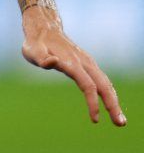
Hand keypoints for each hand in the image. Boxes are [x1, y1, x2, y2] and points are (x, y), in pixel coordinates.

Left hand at [21, 8, 125, 125]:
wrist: (44, 29)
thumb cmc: (35, 44)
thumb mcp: (31, 51)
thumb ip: (41, 58)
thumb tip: (52, 62)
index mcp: (71, 63)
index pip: (87, 85)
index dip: (93, 103)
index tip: (95, 120)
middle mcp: (84, 63)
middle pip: (103, 86)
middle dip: (113, 105)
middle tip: (120, 124)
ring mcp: (88, 63)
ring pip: (106, 83)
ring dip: (114, 101)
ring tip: (119, 120)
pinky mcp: (88, 64)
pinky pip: (102, 80)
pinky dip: (109, 93)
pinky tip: (112, 104)